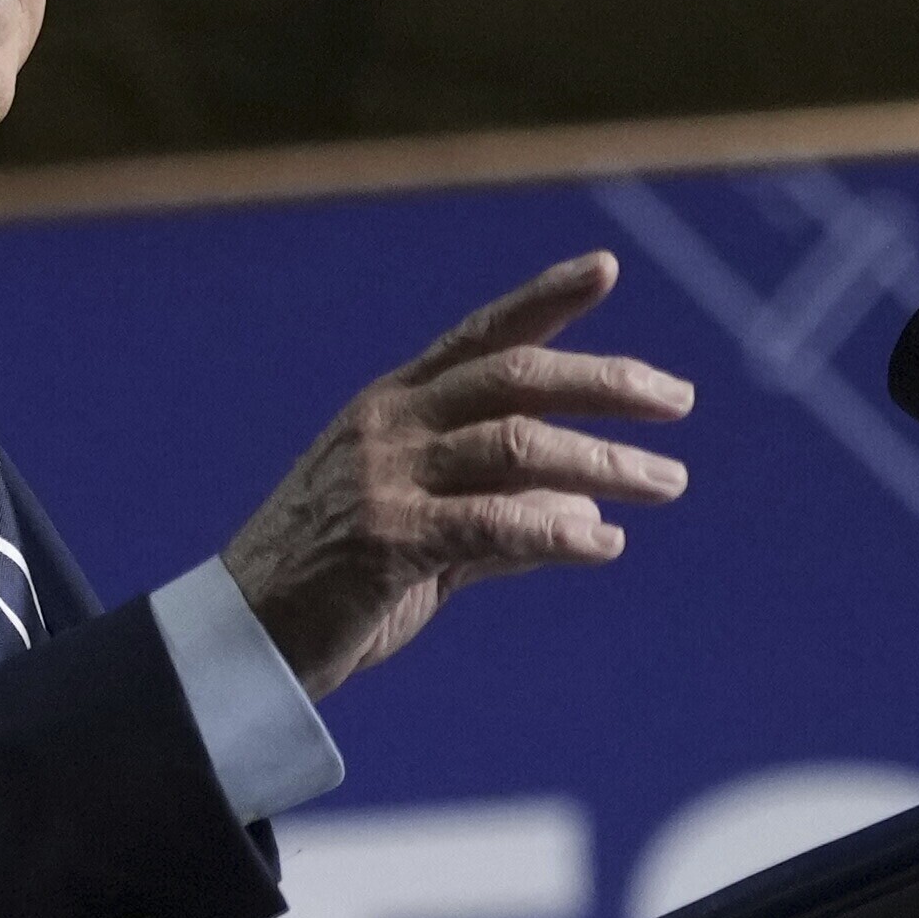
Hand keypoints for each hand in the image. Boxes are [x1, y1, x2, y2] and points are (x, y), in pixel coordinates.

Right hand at [218, 254, 695, 697]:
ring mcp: (385, 479)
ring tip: (668, 482)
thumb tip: (588, 513)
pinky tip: (606, 544)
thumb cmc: (329, 590)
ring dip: (605, 462)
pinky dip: (558, 531)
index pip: (480, 337)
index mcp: (392, 408)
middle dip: (606, 382)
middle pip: (516, 377)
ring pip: (518, 444)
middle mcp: (390, 426)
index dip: (544, 299)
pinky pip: (493, 523)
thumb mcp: (424, 537)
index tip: (606, 269)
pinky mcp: (387, 540)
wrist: (241, 648)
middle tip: (677, 402)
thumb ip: (500, 518)